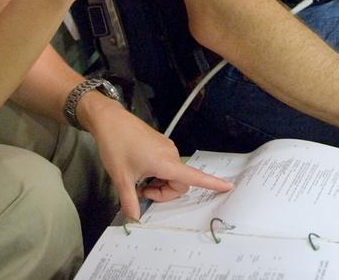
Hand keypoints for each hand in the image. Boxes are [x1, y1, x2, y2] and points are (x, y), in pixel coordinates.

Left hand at [81, 99, 233, 220]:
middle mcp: (171, 155)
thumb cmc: (116, 146)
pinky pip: (167, 165)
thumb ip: (129, 201)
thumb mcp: (120, 178)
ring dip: (160, 183)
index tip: (229, 186)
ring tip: (139, 181)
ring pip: (173, 174)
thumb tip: (134, 218)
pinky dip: (158, 173)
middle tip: (143, 192)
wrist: (110, 120)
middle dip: (165, 192)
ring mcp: (167, 148)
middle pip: (181, 182)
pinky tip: (141, 170)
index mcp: (166, 163)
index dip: (213, 183)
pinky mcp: (161, 144)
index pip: (195, 176)